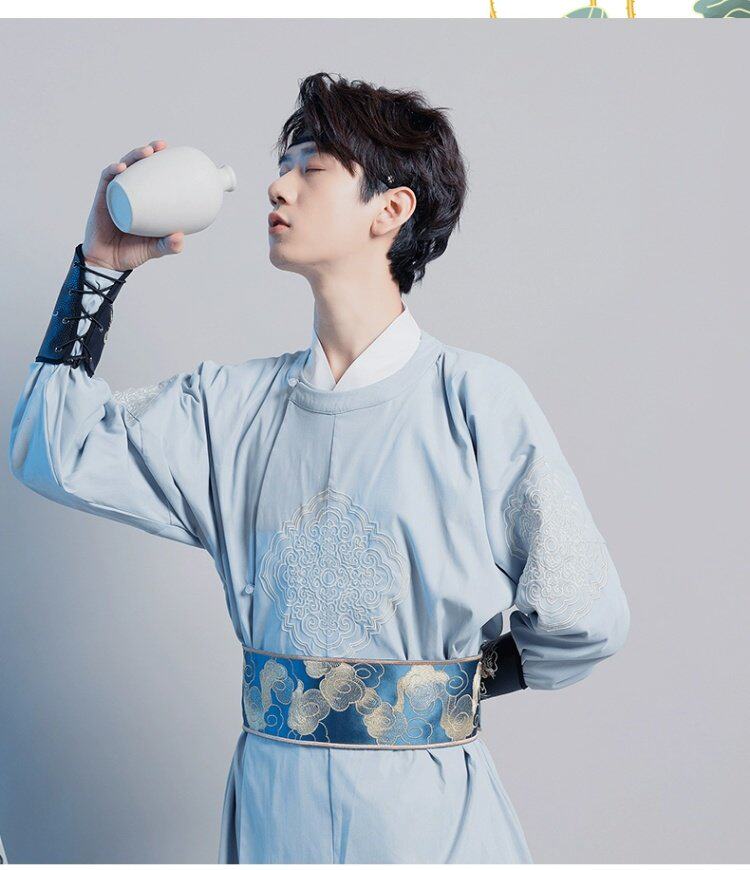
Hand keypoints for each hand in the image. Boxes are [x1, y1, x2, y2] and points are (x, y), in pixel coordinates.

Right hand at [81, 140, 184, 271]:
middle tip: (162, 146)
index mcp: (146, 201)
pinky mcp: (102, 197)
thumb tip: (180, 237)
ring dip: (134, 156)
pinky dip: (114, 171)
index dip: (164, 164)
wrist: (107, 262)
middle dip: (150, 151)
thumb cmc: (132, 253)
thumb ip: (168, 245)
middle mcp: (132, 193)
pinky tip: (122, 167)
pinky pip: (107, 180)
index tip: (178, 156)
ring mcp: (117, 193)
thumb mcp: (155, 249)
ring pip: (125, 168)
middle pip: (140, 166)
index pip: (155, 177)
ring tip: (147, 152)